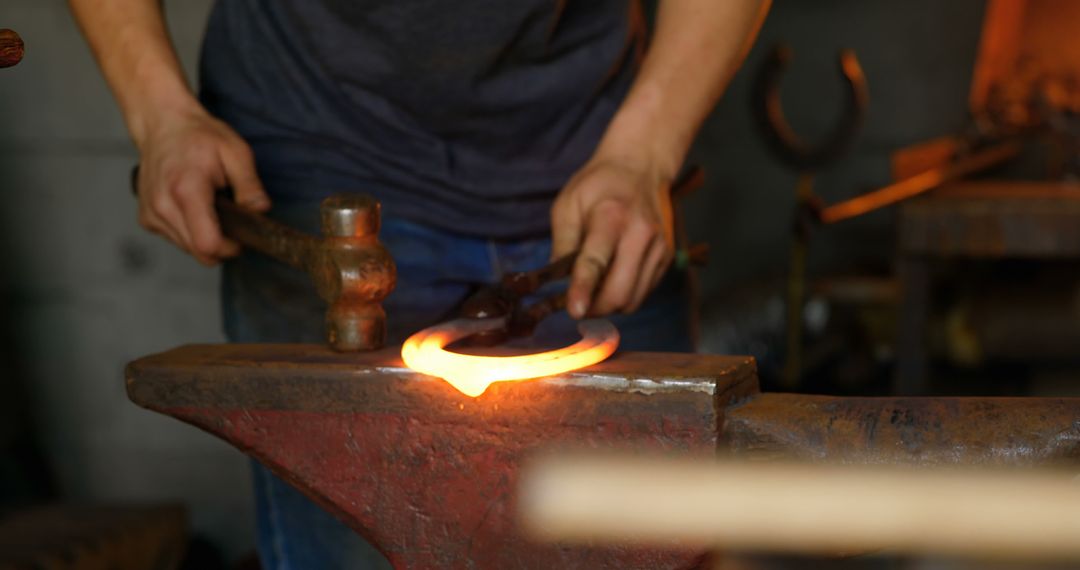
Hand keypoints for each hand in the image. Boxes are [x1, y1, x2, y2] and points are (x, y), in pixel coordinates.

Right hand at [133, 106, 268, 264]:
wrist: (162, 125)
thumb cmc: (199, 136)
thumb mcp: (236, 152)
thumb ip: (250, 186)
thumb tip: (261, 211)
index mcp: (186, 190)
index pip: (207, 244)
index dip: (230, 247)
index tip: (240, 235)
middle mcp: (163, 206)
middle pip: (199, 252)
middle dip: (221, 244)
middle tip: (229, 218)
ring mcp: (151, 214)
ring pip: (188, 249)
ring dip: (204, 236)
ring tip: (209, 205)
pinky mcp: (147, 219)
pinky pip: (176, 240)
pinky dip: (190, 231)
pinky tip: (193, 207)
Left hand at [551, 155, 674, 317]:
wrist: (642, 167)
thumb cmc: (599, 185)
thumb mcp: (568, 203)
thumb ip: (562, 243)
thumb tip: (557, 281)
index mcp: (612, 217)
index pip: (597, 261)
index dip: (583, 289)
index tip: (573, 311)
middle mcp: (641, 234)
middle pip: (619, 292)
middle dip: (594, 308)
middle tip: (576, 305)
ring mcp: (659, 248)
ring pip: (633, 300)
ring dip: (608, 306)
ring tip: (593, 291)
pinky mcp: (667, 258)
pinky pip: (643, 293)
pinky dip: (624, 296)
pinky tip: (612, 280)